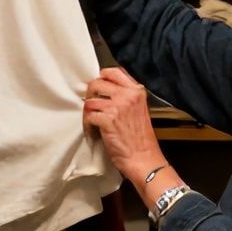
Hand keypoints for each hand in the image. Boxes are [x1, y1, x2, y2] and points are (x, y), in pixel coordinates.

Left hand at [82, 66, 165, 183]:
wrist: (143, 158)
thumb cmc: (140, 138)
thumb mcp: (139, 109)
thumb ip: (126, 97)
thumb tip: (106, 88)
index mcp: (136, 91)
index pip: (114, 72)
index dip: (102, 77)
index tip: (99, 87)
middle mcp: (127, 95)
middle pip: (97, 83)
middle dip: (91, 95)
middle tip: (92, 106)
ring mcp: (117, 107)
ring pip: (90, 101)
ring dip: (88, 112)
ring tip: (93, 121)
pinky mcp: (107, 120)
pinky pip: (88, 115)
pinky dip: (87, 124)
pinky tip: (93, 130)